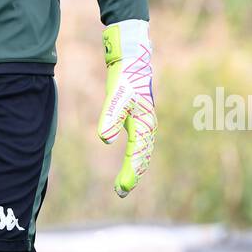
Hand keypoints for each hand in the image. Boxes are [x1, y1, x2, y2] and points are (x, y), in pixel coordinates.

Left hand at [97, 19, 155, 196]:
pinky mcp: (136, 117)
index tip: (121, 189)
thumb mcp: (116, 96)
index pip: (138, 155)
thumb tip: (105, 139)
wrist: (131, 59)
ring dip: (134, 168)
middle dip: (133, 175)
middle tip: (120, 192)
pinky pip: (139, 144)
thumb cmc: (126, 78)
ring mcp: (143, 122)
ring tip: (122, 185)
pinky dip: (135, 157)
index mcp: (144, 124)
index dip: (130, 173)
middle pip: (142, 157)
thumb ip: (110, 117)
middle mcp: (146, 126)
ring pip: (142, 152)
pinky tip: (128, 162)